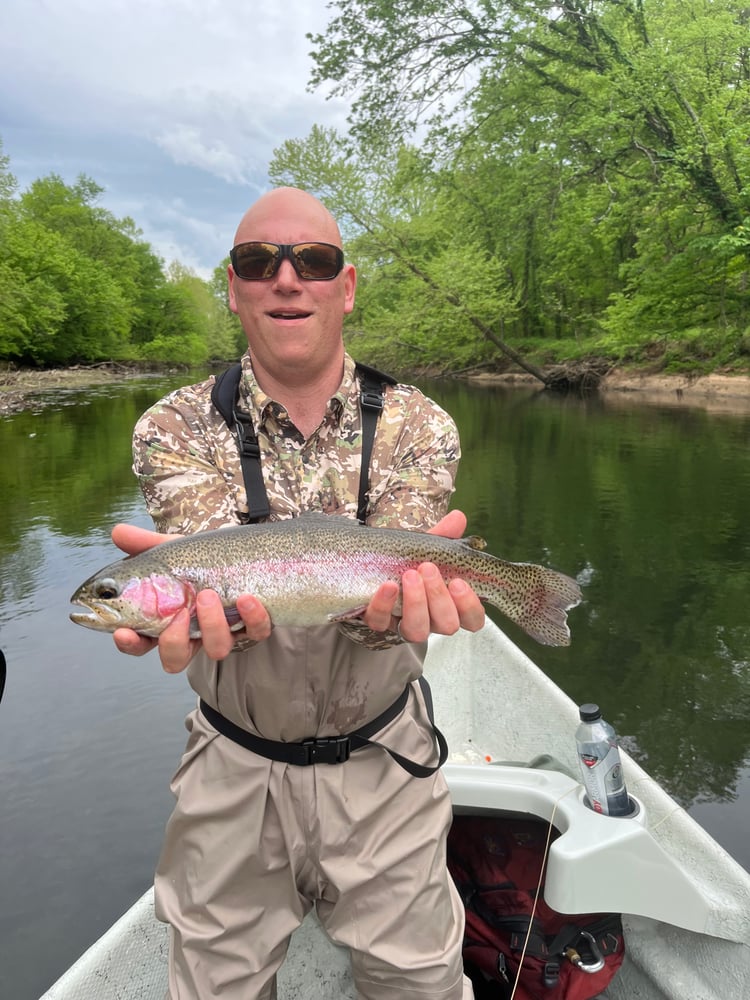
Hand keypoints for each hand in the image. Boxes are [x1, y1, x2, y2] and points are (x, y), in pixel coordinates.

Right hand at [109, 523, 271, 673]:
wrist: (245, 555)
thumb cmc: (201, 561)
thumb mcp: (174, 551)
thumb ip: (145, 544)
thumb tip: (117, 532)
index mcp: (166, 620)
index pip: (140, 643)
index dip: (130, 644)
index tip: (124, 632)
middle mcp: (194, 634)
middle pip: (175, 659)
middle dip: (175, 641)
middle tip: (180, 613)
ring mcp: (225, 633)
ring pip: (216, 649)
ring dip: (212, 625)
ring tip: (209, 595)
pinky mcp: (255, 628)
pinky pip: (255, 633)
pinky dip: (252, 618)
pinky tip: (247, 598)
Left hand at [362, 510, 485, 641]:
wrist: (370, 564)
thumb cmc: (409, 561)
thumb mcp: (427, 548)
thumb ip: (443, 536)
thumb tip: (458, 517)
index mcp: (451, 606)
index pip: (473, 619)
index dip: (470, 606)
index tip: (459, 582)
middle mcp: (432, 621)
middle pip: (447, 625)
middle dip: (439, 597)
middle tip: (428, 568)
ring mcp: (405, 624)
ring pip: (417, 631)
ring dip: (416, 603)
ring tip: (409, 575)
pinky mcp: (379, 622)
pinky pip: (381, 622)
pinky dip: (384, 604)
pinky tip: (387, 586)